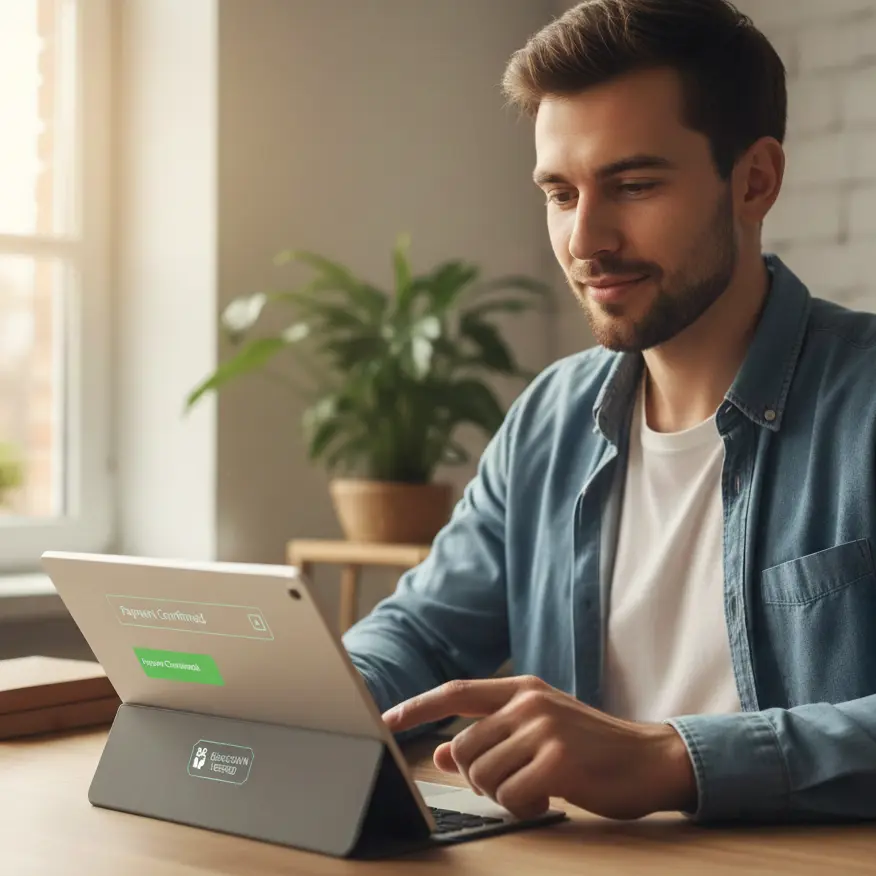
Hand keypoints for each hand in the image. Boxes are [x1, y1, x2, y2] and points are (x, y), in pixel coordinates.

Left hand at [383, 675, 696, 820]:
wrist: (650, 759)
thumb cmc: (591, 749)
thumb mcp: (538, 733)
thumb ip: (491, 737)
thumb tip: (441, 753)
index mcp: (522, 688)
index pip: (456, 692)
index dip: (417, 706)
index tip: (387, 718)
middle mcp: (528, 702)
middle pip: (465, 747)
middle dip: (478, 777)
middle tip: (512, 784)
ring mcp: (543, 728)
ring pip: (483, 773)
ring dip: (502, 794)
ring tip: (534, 788)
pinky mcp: (558, 759)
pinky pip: (510, 795)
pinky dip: (522, 807)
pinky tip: (546, 799)